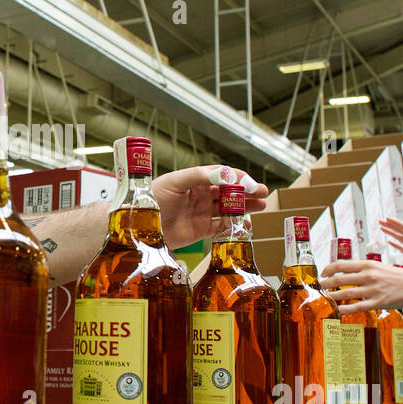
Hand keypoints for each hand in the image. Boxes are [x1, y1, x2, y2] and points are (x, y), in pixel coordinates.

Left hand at [153, 165, 267, 250]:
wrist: (139, 226)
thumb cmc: (151, 199)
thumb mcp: (173, 182)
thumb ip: (197, 176)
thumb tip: (223, 173)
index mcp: (195, 180)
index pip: (222, 175)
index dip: (237, 177)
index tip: (250, 182)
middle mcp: (200, 195)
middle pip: (229, 191)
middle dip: (247, 191)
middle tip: (263, 192)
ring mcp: (202, 212)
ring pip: (229, 208)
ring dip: (246, 207)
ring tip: (262, 205)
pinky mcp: (201, 230)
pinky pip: (222, 227)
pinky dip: (235, 226)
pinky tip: (247, 225)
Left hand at [317, 259, 402, 314]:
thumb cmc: (400, 276)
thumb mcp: (380, 267)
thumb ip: (364, 270)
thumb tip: (348, 273)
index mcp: (368, 264)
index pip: (341, 264)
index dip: (328, 269)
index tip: (323, 273)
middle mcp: (368, 275)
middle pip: (339, 279)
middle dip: (327, 283)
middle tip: (321, 286)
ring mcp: (373, 289)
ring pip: (345, 293)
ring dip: (333, 296)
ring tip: (327, 297)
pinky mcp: (379, 302)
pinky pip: (357, 306)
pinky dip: (345, 309)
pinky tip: (339, 310)